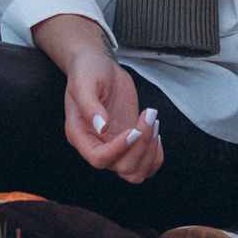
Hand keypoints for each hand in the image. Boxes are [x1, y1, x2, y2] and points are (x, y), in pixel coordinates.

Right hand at [31, 13, 164, 182]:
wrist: (99, 65)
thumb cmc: (87, 71)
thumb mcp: (84, 82)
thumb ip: (90, 104)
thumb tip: (101, 126)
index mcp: (80, 136)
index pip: (99, 159)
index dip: (118, 150)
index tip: (134, 129)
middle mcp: (97, 146)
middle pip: (122, 167)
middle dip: (141, 146)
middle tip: (149, 117)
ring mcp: (115, 146)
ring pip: (135, 172)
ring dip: (150, 152)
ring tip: (154, 123)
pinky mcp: (130, 142)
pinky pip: (145, 165)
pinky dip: (155, 156)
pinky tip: (157, 133)